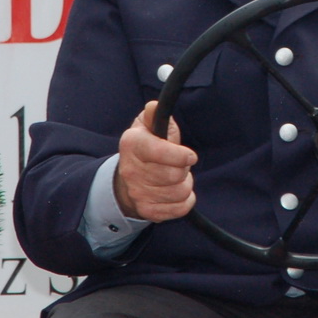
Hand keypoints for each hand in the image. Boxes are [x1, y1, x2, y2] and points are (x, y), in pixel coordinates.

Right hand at [113, 101, 196, 221]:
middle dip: (184, 169)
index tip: (190, 156)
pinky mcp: (147, 210)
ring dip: (185, 184)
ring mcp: (137, 192)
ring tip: (177, 178)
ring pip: (179, 192)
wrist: (128, 179)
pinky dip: (185, 201)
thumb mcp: (147, 125)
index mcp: (132, 144)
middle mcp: (131, 170)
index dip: (180, 156)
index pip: (159, 152)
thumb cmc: (145, 147)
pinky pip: (179, 208)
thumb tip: (154, 106)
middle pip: (174, 175)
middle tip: (179, 164)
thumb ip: (154, 114)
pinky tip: (177, 192)